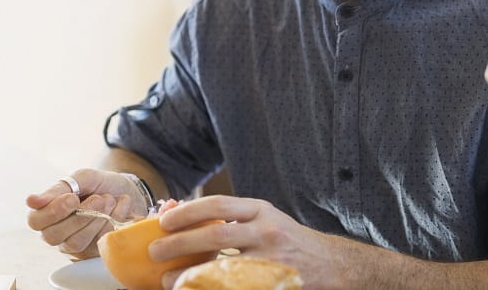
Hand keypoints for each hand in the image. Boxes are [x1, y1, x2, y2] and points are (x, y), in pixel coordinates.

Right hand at [25, 169, 148, 259]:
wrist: (128, 190)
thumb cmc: (99, 184)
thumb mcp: (82, 178)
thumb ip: (59, 188)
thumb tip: (31, 201)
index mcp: (48, 213)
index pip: (35, 221)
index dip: (53, 211)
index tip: (73, 198)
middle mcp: (57, 232)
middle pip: (53, 236)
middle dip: (79, 216)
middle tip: (98, 198)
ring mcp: (75, 245)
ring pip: (75, 243)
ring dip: (96, 220)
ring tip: (109, 200)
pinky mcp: (94, 252)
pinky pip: (98, 244)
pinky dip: (113, 220)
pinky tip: (120, 206)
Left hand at [152, 196, 333, 288]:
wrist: (332, 265)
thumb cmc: (289, 241)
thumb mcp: (265, 220)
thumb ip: (231, 219)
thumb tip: (179, 215)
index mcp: (261, 210)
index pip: (218, 206)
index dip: (187, 212)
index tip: (163, 221)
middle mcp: (267, 232)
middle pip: (215, 236)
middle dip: (179, 243)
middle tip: (155, 250)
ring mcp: (271, 261)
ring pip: (221, 267)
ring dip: (188, 273)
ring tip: (167, 278)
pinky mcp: (272, 284)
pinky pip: (233, 288)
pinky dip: (209, 288)